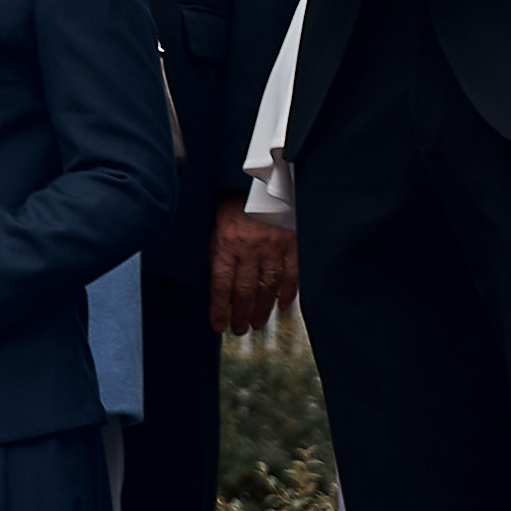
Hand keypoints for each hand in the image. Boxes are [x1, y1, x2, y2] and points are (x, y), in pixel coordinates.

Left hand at [210, 200, 300, 335]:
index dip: (219, 309)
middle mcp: (250, 248)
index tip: (218, 325)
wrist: (265, 180)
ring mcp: (273, 246)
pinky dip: (288, 293)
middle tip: (240, 329)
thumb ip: (219, 253)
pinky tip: (282, 306)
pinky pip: (291, 274)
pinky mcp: (292, 243)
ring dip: (262, 310)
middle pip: (245, 291)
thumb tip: (219, 286)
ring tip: (257, 323)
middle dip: (241, 315)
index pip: (221, 285)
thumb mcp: (218, 225)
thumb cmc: (238, 203)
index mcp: (227, 243)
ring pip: (268, 287)